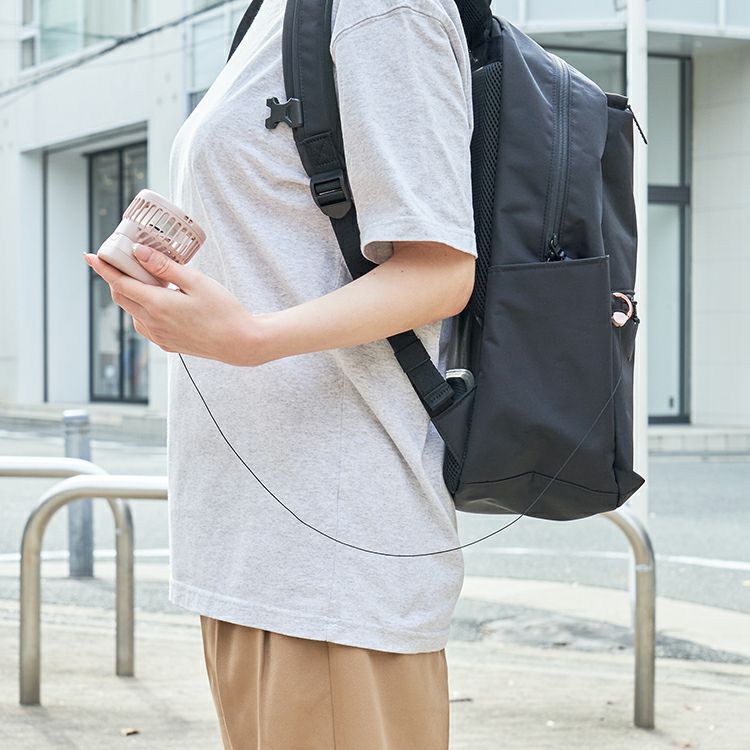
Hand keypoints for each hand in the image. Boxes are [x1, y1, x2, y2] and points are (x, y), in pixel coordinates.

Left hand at [83, 244, 264, 365]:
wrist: (240, 342)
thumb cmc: (224, 310)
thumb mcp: (196, 281)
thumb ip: (164, 267)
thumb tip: (138, 252)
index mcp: (158, 305)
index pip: (120, 283)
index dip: (103, 268)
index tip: (90, 256)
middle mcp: (153, 323)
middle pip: (122, 297)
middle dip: (117, 279)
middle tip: (123, 262)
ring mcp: (159, 336)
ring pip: (133, 312)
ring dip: (133, 295)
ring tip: (150, 281)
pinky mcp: (167, 344)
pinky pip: (145, 324)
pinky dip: (144, 310)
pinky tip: (161, 302)